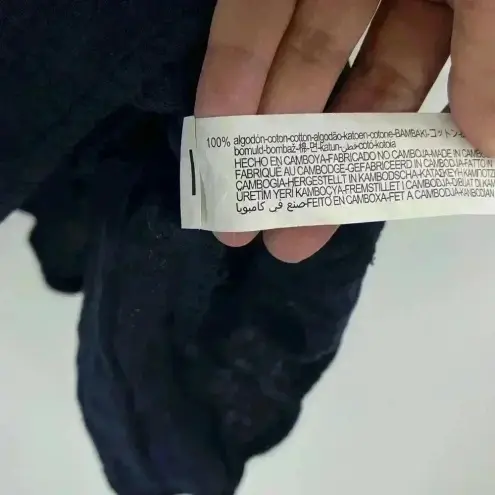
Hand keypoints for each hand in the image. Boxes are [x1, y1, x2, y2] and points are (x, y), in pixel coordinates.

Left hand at [195, 0, 493, 261]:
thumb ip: (489, 61)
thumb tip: (488, 149)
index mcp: (444, 1)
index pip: (396, 87)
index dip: (369, 154)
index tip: (339, 216)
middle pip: (333, 86)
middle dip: (301, 160)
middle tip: (272, 232)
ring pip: (285, 57)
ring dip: (256, 125)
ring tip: (232, 195)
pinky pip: (247, 13)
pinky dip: (231, 65)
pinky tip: (215, 120)